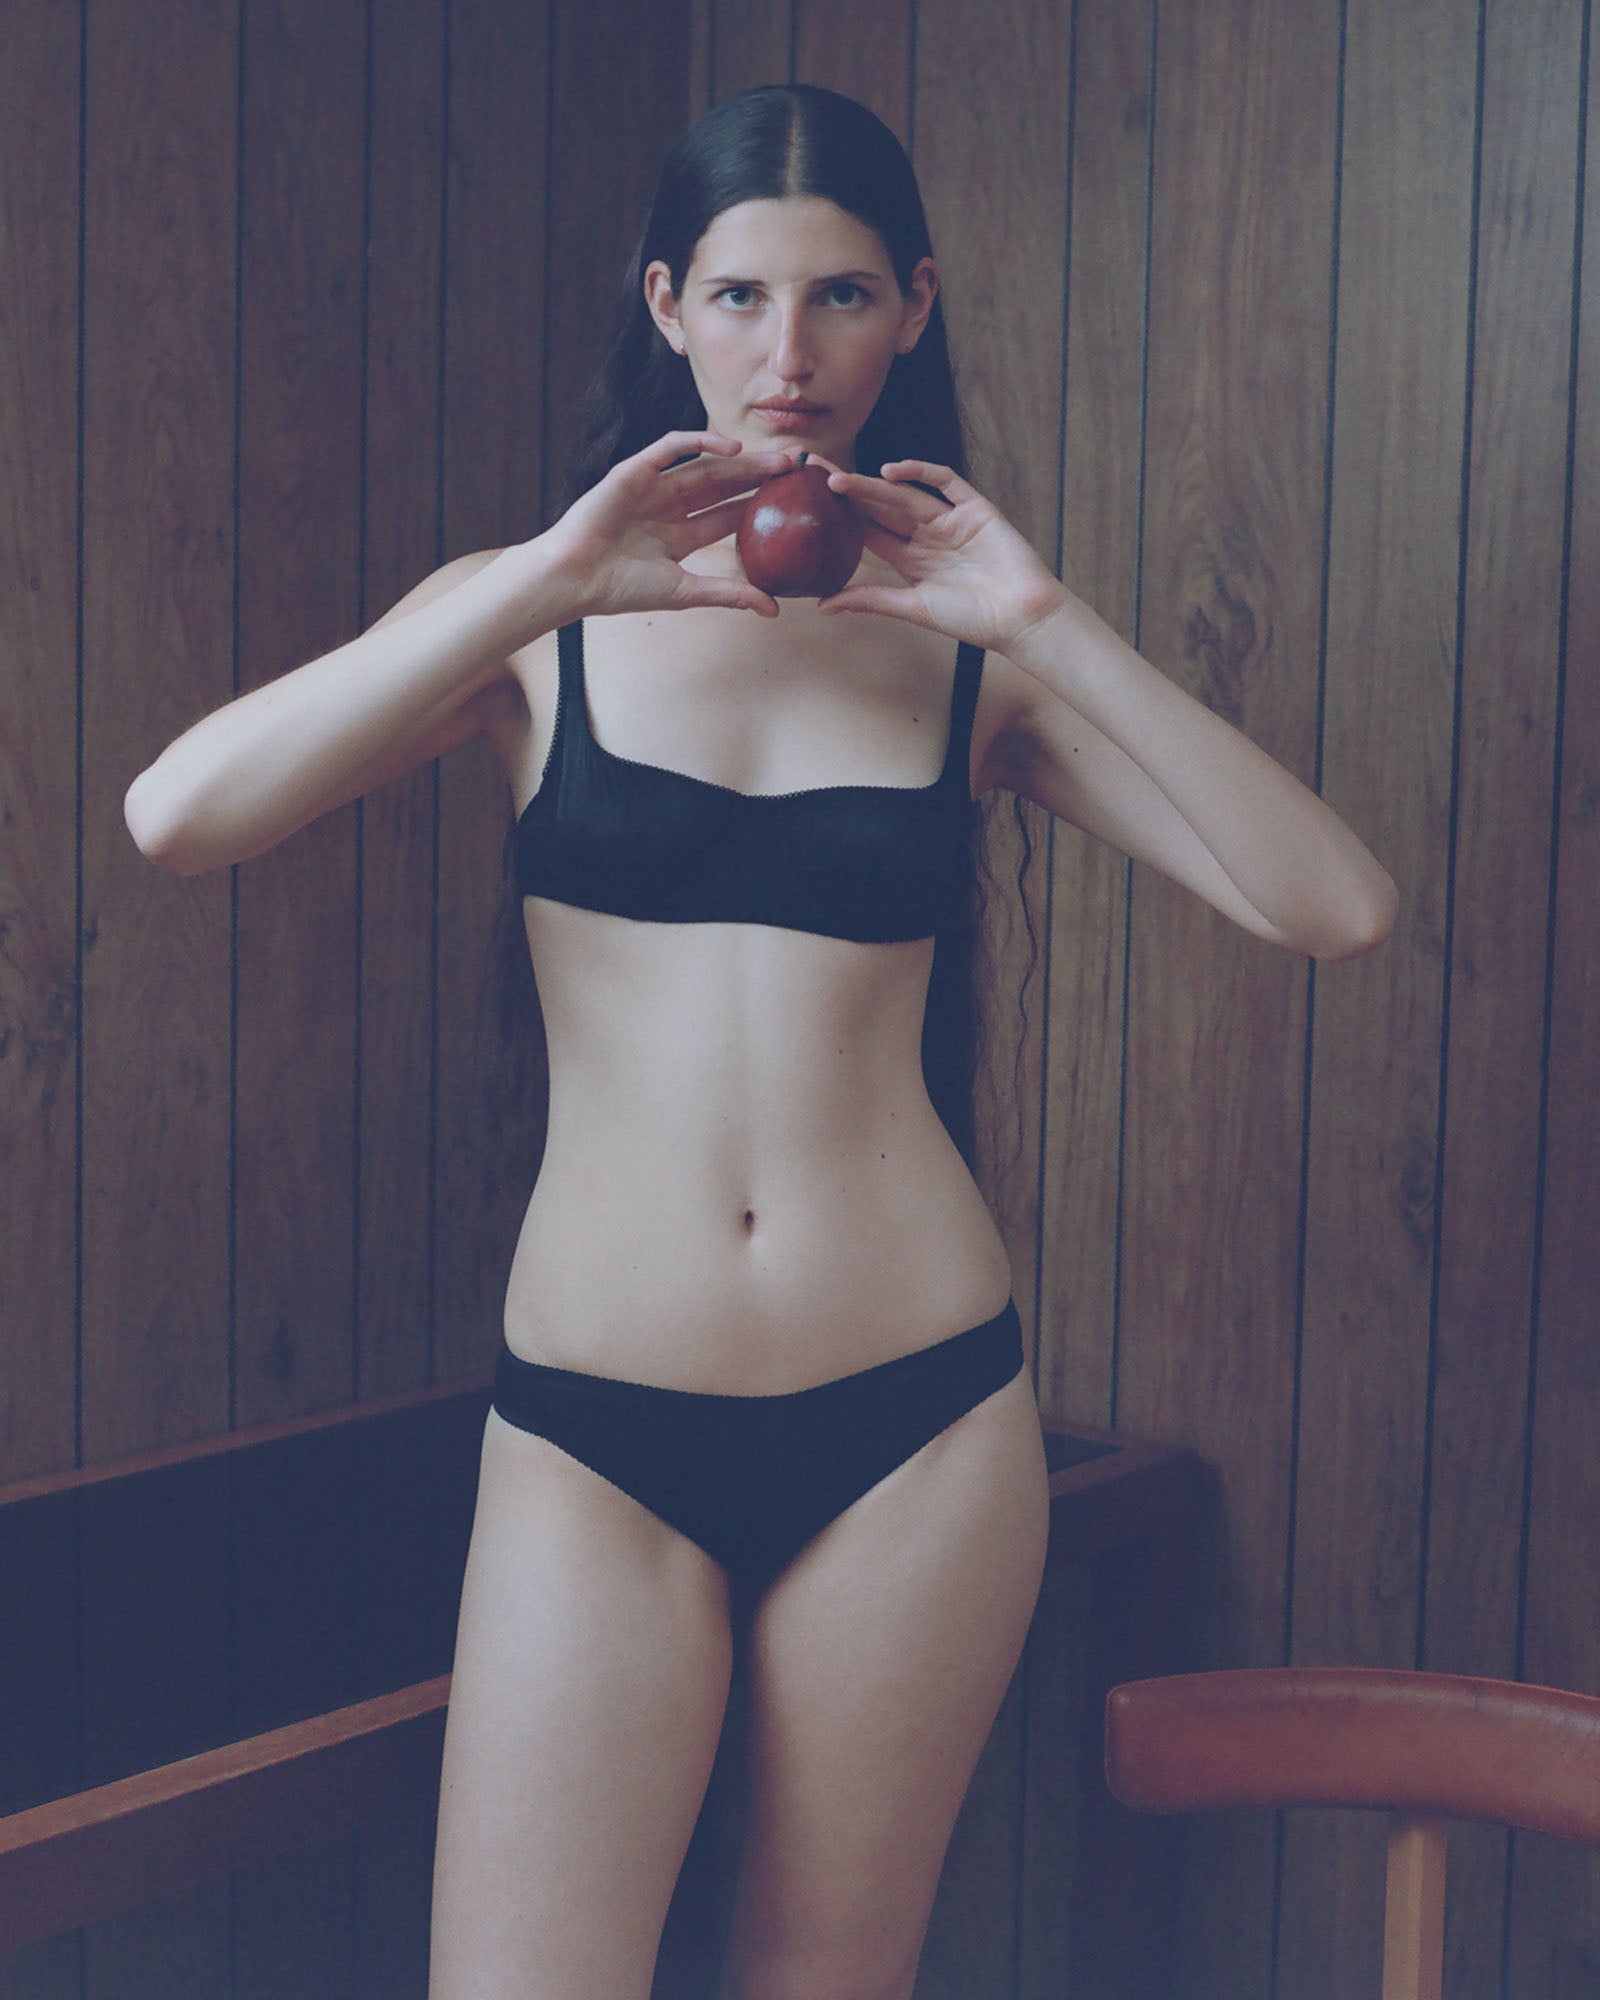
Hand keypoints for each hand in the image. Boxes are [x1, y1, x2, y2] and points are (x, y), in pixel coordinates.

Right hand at [541, 431, 799, 619]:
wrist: (575, 577)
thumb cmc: (622, 589)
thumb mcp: (686, 592)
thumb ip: (729, 594)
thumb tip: (775, 610)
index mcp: (681, 536)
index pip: (729, 516)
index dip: (761, 507)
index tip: (796, 502)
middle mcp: (670, 508)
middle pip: (724, 486)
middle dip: (759, 477)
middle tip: (799, 469)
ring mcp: (653, 487)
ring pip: (705, 466)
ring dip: (742, 460)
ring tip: (778, 459)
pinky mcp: (635, 470)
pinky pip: (671, 448)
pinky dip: (699, 443)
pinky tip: (731, 448)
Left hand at [815, 459, 1066, 651]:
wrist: (1020, 617)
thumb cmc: (971, 620)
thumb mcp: (913, 608)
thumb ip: (871, 599)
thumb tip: (821, 605)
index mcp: (911, 561)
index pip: (868, 533)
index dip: (840, 517)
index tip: (807, 504)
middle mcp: (927, 537)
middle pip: (880, 507)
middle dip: (848, 491)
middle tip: (813, 472)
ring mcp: (950, 520)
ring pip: (905, 495)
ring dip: (873, 484)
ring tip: (838, 479)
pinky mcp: (975, 509)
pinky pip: (947, 482)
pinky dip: (922, 472)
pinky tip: (892, 470)